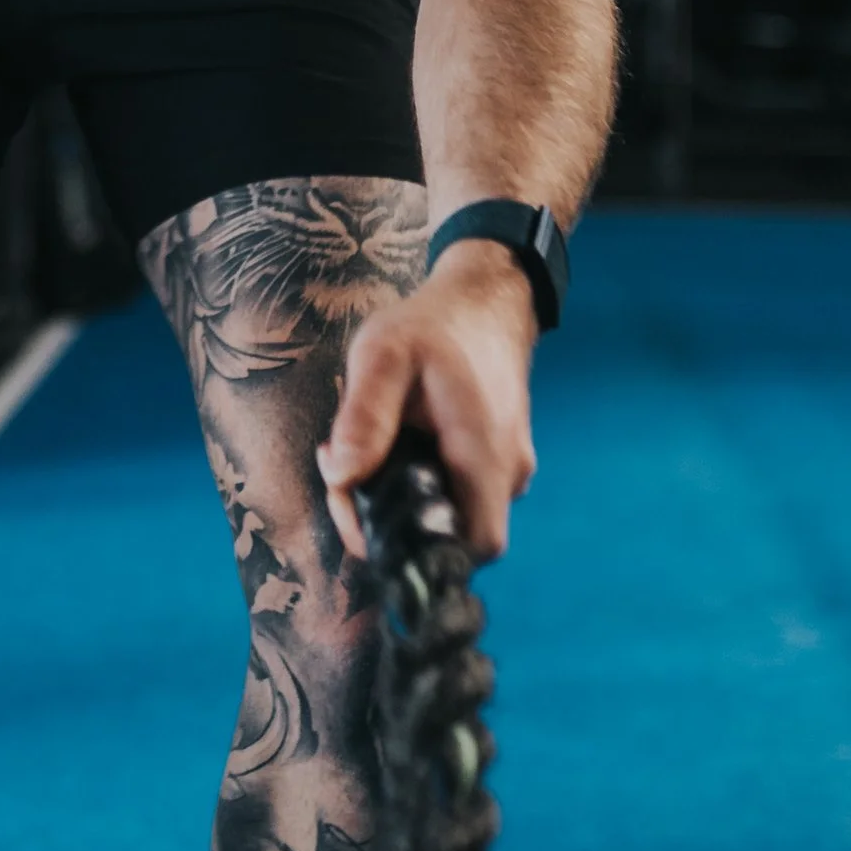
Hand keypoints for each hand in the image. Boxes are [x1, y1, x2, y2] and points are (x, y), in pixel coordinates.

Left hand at [317, 240, 538, 560]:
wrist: (484, 299)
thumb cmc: (433, 325)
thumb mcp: (384, 355)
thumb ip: (364, 417)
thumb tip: (341, 476)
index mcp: (484, 452)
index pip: (474, 546)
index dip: (421, 552)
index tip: (365, 518)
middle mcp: (508, 469)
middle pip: (457, 536)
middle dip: (397, 524)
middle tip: (347, 480)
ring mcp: (509, 465)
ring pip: (456, 513)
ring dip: (405, 500)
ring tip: (363, 454)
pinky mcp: (499, 457)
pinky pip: (461, 490)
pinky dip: (423, 482)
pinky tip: (393, 447)